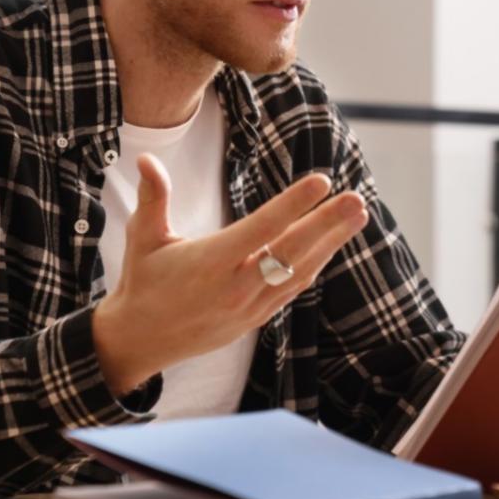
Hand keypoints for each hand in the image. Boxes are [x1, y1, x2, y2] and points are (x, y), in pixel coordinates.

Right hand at [91, 154, 368, 396]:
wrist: (141, 341)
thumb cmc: (142, 282)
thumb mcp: (143, 238)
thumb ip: (153, 197)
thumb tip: (145, 157)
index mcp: (210, 262)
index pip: (262, 227)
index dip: (293, 204)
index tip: (321, 181)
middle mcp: (236, 286)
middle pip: (292, 251)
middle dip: (327, 224)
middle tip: (357, 200)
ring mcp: (249, 306)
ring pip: (299, 271)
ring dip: (331, 243)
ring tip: (357, 216)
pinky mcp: (255, 318)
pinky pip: (291, 289)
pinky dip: (314, 266)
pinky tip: (331, 246)